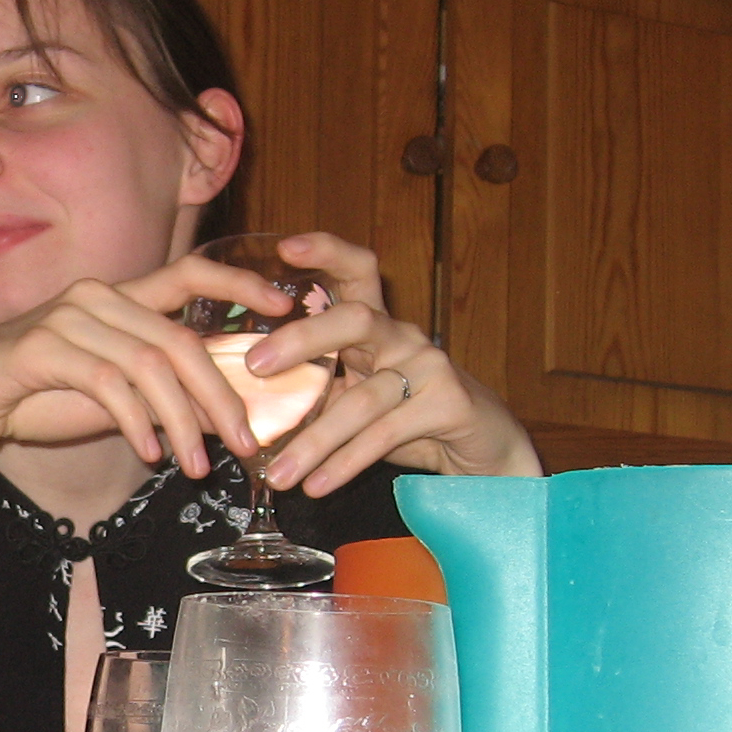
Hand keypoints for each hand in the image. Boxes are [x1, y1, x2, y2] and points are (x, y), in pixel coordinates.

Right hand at [0, 261, 298, 476]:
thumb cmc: (36, 397)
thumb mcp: (112, 396)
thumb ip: (160, 395)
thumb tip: (222, 417)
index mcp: (119, 296)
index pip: (190, 273)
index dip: (241, 285)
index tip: (286, 306)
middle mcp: (98, 296)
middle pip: (180, 339)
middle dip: (221, 395)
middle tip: (248, 441)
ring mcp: (67, 318)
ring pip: (149, 365)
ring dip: (182, 421)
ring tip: (198, 466)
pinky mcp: (40, 348)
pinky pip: (107, 384)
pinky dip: (135, 422)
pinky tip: (149, 454)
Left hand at [240, 231, 542, 491]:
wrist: (484, 454)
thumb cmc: (411, 422)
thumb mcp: (357, 401)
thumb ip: (315, 393)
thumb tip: (246, 406)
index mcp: (377, 327)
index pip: (357, 272)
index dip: (326, 252)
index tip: (285, 247)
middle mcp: (403, 337)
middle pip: (354, 318)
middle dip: (303, 338)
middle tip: (256, 365)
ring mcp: (429, 367)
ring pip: (363, 399)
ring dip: (315, 440)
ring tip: (279, 474)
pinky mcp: (448, 404)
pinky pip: (385, 434)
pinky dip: (346, 463)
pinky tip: (316, 485)